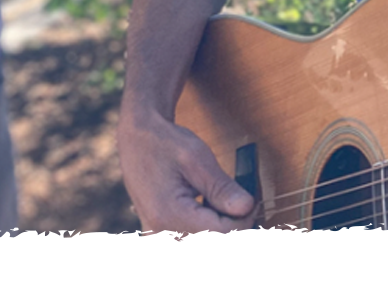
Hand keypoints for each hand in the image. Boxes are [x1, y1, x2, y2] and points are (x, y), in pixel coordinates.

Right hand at [118, 107, 255, 257]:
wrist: (136, 139)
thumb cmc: (164, 142)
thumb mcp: (196, 157)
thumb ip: (221, 186)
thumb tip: (247, 207)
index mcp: (169, 214)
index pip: (221, 235)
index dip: (244, 220)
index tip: (251, 202)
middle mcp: (160, 233)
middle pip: (214, 247)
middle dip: (234, 228)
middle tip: (241, 203)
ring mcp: (157, 237)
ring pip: (204, 247)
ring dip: (221, 231)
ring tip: (222, 203)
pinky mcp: (160, 236)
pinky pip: (191, 243)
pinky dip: (207, 232)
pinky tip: (209, 211)